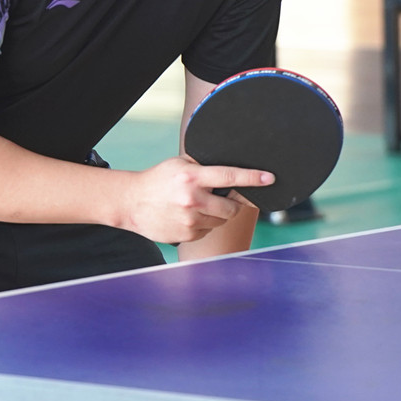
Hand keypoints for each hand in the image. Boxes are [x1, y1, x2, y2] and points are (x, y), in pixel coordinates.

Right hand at [111, 156, 271, 243]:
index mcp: (192, 178)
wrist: (130, 202)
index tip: (269, 178)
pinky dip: (203, 223)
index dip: (253, 178)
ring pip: (221, 220)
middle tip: (219, 196)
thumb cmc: (157, 180)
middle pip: (232, 207)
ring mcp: (190, 220)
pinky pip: (208, 230)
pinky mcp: (187, 235)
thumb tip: (231, 170)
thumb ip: (203, 167)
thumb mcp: (179, 164)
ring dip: (216, 213)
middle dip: (232, 202)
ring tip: (195, 205)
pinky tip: (186, 215)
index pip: (230, 177)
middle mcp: (193, 200)